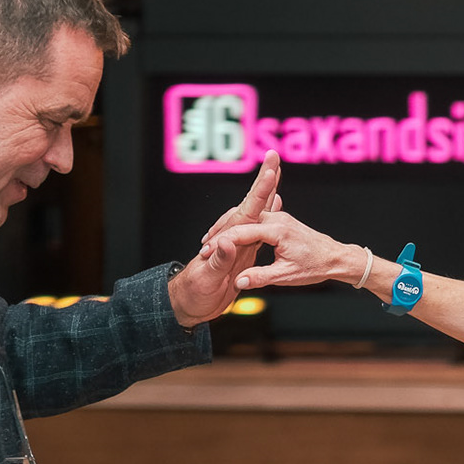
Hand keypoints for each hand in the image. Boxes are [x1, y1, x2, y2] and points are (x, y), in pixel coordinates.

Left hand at [167, 153, 283, 326]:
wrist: (188, 306)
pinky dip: (266, 213)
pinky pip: (257, 228)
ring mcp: (238, 244)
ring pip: (256, 213)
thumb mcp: (206, 279)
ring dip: (266, 193)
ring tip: (275, 173)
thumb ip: (218, 261)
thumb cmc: (193, 294)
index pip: (247, 209)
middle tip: (274, 156)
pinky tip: (273, 206)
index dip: (261, 190)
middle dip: (264, 180)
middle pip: (253, 203)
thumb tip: (227, 241)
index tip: (271, 170)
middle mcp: (233, 237)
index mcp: (228, 241)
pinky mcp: (242, 253)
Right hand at [208, 210, 358, 291]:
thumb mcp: (287, 276)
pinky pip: (254, 223)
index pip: (241, 233)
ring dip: (228, 232)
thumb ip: (261, 278)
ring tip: (209, 245)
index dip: (221, 244)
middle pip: (240, 223)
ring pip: (246, 221)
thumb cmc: (315, 266)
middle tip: (202, 250)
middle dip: (219, 235)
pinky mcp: (279, 222)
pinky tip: (228, 241)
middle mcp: (277, 219)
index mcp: (278, 229)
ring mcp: (278, 218)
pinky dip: (239, 231)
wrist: (335, 258)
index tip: (205, 253)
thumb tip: (238, 282)